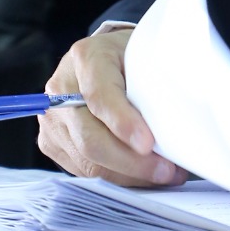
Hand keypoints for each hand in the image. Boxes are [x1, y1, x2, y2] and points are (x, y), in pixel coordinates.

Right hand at [36, 28, 187, 188]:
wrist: (102, 57)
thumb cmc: (129, 55)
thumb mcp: (144, 53)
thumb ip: (154, 79)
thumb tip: (177, 122)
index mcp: (87, 57)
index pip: (100, 96)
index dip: (123, 123)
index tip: (148, 143)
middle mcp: (61, 88)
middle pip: (90, 138)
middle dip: (131, 162)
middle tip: (166, 171)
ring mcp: (53, 118)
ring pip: (87, 161)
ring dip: (128, 176)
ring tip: (163, 174)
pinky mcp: (52, 142)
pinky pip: (83, 170)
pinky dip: (116, 177)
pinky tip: (141, 176)